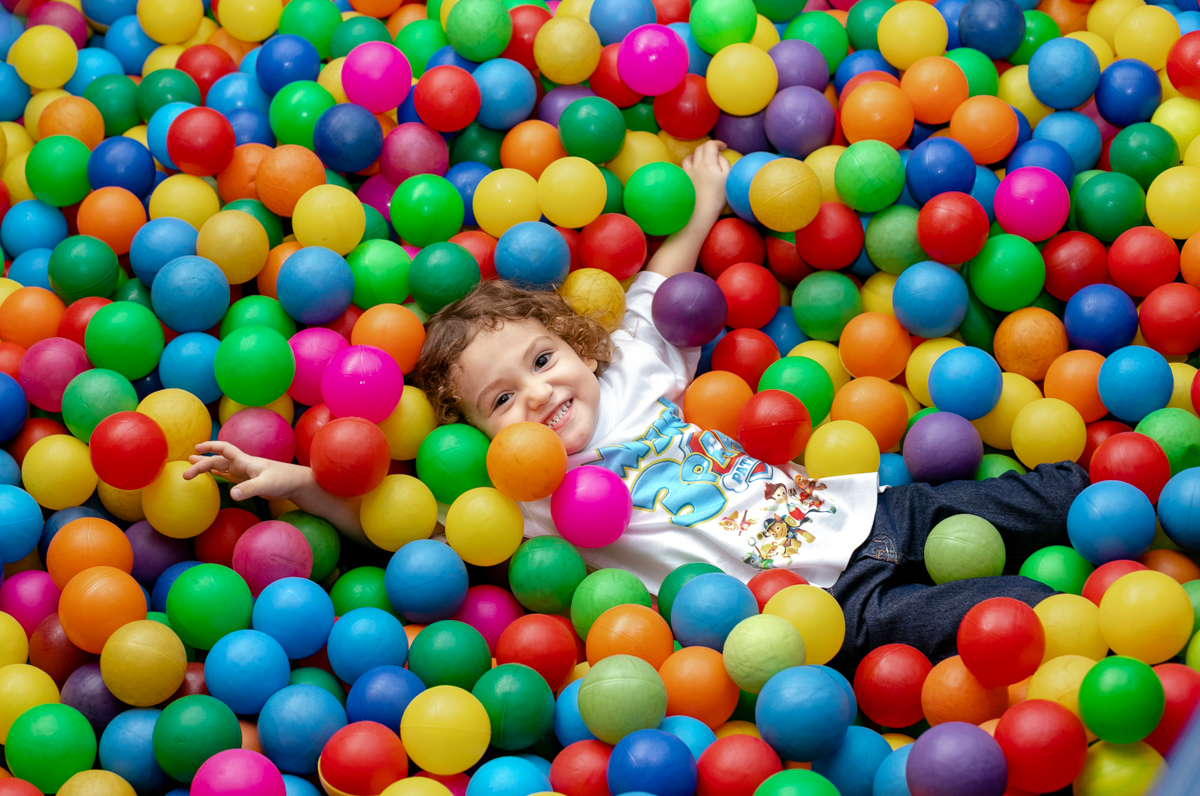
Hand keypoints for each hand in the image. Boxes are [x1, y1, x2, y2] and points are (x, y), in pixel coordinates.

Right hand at [183, 441, 312, 501]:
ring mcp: (245, 473)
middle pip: (218, 461)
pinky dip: (218, 476)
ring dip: (207, 467)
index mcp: (246, 461)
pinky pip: (229, 477)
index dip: (210, 447)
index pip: (224, 449)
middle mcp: (243, 465)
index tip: (196, 449)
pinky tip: (212, 476)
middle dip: (201, 465)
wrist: (297, 484)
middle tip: (185, 473)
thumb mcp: (267, 485)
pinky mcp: (248, 482)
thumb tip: (231, 495)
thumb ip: (249, 489)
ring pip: (221, 468)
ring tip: (190, 467)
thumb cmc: (284, 481)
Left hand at [682, 140, 730, 217]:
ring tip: (702, 160)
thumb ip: (724, 162)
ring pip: (689, 157)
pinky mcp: (683, 180)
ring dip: (696, 155)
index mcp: (708, 162)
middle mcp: (696, 165)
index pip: (711, 145)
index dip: (718, 143)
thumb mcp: (727, 177)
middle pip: (700, 148)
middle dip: (708, 147)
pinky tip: (692, 170)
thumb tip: (719, 155)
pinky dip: (688, 165)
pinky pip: (682, 168)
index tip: (724, 147)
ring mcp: (687, 172)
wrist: (701, 211)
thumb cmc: (718, 196)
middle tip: (715, 152)